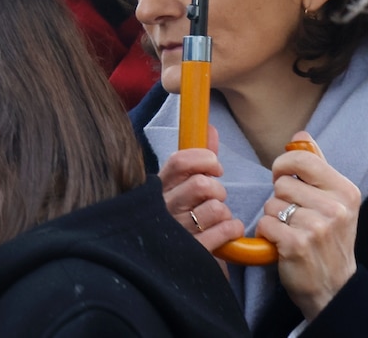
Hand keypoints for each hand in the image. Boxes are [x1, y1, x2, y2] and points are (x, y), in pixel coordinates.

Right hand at [159, 124, 244, 255]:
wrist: (177, 263)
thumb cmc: (184, 218)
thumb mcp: (184, 187)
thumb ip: (197, 159)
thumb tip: (209, 128)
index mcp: (158, 188)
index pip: (178, 162)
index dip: (203, 160)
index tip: (215, 167)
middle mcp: (163, 208)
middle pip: (201, 184)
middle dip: (218, 190)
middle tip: (215, 199)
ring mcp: (176, 230)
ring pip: (215, 208)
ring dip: (224, 212)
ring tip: (217, 219)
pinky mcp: (193, 251)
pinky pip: (224, 230)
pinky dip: (232, 228)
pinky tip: (226, 231)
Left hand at [257, 131, 359, 320]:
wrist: (333, 286)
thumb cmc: (328, 239)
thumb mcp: (333, 201)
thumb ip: (316, 167)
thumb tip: (301, 136)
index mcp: (345, 190)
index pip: (302, 160)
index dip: (283, 166)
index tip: (283, 178)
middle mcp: (336, 207)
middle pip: (281, 184)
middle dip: (279, 199)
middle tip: (294, 217)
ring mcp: (318, 226)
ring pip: (271, 204)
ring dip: (273, 217)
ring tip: (291, 231)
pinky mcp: (298, 244)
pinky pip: (264, 223)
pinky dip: (267, 233)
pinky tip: (282, 243)